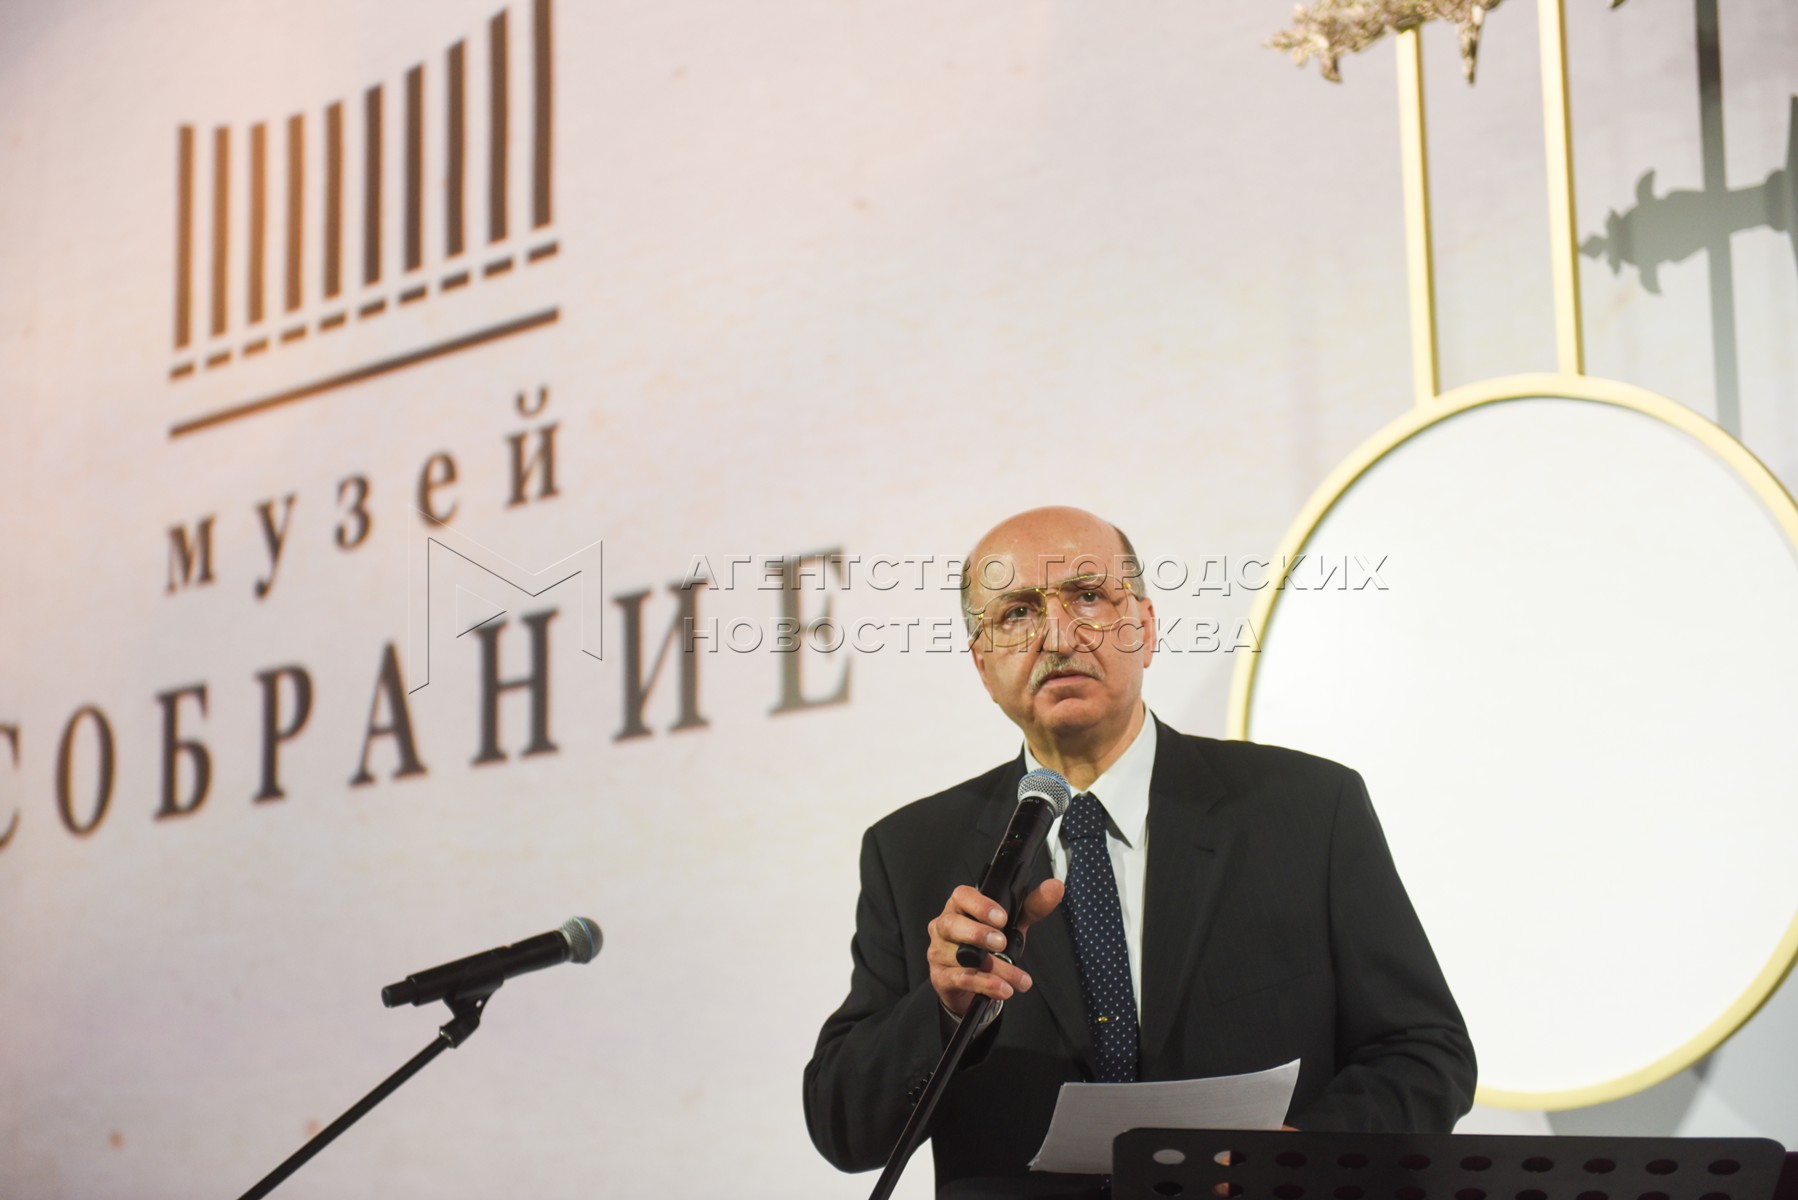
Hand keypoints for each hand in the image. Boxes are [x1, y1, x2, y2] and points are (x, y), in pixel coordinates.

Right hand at [926, 879, 1063, 1017]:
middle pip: (952, 924)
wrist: (971, 983)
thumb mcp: (1012, 924)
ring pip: (960, 957)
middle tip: (1001, 943)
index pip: (962, 896)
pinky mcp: (941, 977)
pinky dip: (984, 985)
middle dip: (978, 933)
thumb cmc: (988, 946)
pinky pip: (960, 979)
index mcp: (959, 907)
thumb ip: (1032, 907)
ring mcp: (939, 952)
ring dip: (993, 968)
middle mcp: (944, 926)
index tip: (1001, 917)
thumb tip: (1055, 887)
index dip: (979, 905)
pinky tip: (1003, 989)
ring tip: (1018, 978)